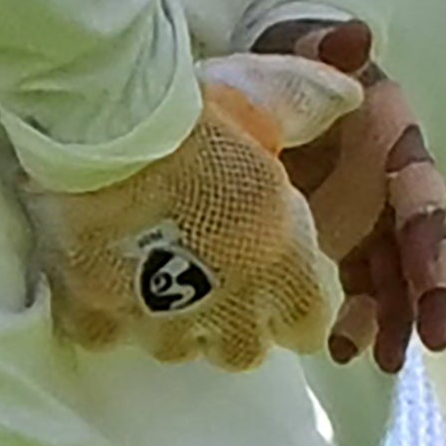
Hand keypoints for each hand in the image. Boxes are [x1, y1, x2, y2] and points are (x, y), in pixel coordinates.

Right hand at [25, 53, 360, 369]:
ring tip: (156, 270)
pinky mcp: (97, 316)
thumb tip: (348, 95)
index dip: (295, 302)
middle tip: (219, 270)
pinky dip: (107, 314)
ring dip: (174, 320)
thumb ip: (311, 107)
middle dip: (238, 321)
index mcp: (280, 266)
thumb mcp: (270, 100)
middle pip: (244, 350)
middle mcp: (226, 311)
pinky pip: (107, 335)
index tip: (279, 271)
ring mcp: (158, 322)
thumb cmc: (199, 117)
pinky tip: (105, 273)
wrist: (106, 133)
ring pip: (177, 348)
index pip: (308, 326)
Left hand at [252, 19, 445, 370]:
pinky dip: (349, 316)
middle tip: (428, 340)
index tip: (437, 281)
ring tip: (379, 360)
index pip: (422, 192)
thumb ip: (327, 45)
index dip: (433, 238)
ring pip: (390, 275)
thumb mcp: (301, 45)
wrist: (251, 77)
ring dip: (392, 318)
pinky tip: (334, 344)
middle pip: (419, 246)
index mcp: (392, 139)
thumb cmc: (288, 58)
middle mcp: (386, 184)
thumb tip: (356, 35)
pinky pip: (348, 283)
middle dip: (428, 294)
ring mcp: (360, 216)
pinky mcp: (329, 239)